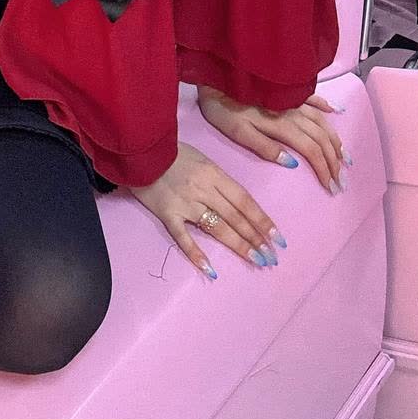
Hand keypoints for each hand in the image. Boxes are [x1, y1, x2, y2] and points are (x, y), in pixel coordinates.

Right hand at [125, 142, 283, 278]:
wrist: (139, 149)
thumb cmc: (171, 152)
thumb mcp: (202, 159)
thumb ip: (218, 180)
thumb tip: (238, 203)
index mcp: (214, 173)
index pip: (244, 200)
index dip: (262, 220)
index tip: (277, 238)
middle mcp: (204, 189)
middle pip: (235, 216)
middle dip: (256, 238)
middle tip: (271, 256)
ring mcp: (185, 203)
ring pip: (217, 227)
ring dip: (239, 245)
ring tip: (256, 261)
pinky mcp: (167, 213)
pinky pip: (183, 236)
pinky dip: (197, 254)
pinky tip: (211, 270)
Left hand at [196, 85, 349, 193]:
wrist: (214, 74)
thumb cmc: (222, 106)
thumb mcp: (237, 131)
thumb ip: (265, 147)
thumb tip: (293, 163)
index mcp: (281, 124)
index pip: (311, 150)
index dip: (324, 169)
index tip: (332, 187)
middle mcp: (292, 110)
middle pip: (321, 138)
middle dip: (334, 161)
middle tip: (342, 180)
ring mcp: (292, 98)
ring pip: (322, 120)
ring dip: (335, 139)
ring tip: (345, 157)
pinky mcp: (286, 88)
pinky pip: (313, 96)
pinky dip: (326, 105)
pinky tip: (335, 111)